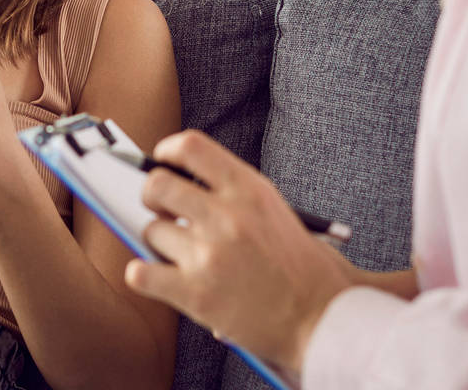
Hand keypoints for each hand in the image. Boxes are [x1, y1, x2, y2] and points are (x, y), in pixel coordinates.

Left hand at [121, 131, 410, 371]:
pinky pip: (140, 274)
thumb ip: (235, 196)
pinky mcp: (196, 293)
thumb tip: (181, 185)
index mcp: (250, 189)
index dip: (168, 151)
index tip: (162, 161)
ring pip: (150, 232)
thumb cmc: (308, 271)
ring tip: (181, 256)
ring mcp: (209, 253)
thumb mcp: (277, 213)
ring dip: (159, 243)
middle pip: (157, 184)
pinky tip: (159, 279)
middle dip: (153, 196)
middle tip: (162, 211)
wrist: (327, 320)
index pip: (191, 147)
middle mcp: (226, 215)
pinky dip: (143, 276)